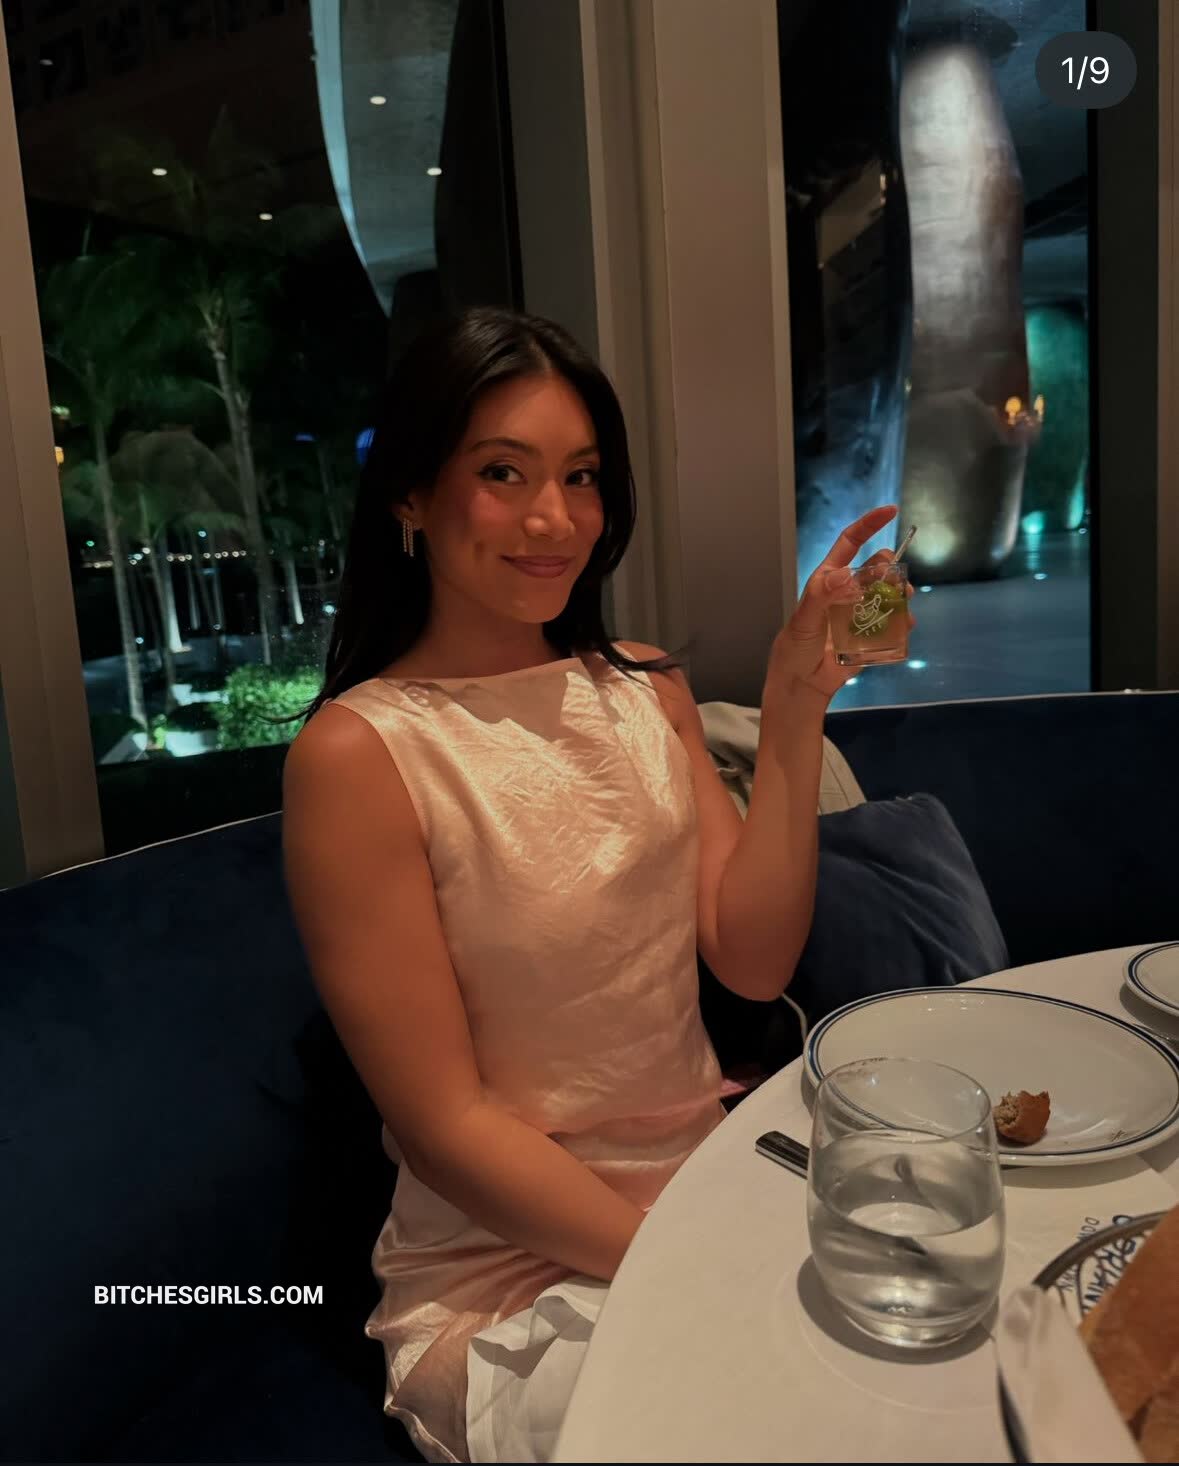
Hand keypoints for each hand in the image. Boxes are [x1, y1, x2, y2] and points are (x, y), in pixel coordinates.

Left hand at [770, 505, 915, 704]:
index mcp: (830, 580)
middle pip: (878, 567)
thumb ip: (821, 596)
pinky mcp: (873, 635)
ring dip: (900, 592)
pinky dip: (904, 622)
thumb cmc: (796, 647)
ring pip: (890, 592)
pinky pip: (895, 623)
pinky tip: (905, 626)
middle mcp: (849, 592)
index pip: (850, 543)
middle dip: (889, 566)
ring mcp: (863, 612)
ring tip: (903, 600)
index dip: (869, 525)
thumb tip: (846, 575)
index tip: (891, 511)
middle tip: (892, 580)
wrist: (803, 683)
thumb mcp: (803, 620)